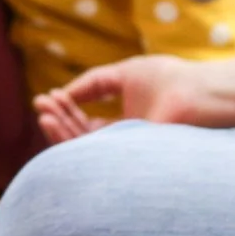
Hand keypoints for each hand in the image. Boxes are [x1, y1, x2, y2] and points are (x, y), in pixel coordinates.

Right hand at [34, 55, 210, 143]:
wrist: (195, 93)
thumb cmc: (167, 80)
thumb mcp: (122, 75)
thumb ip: (93, 83)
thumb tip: (63, 92)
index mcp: (125, 125)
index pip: (86, 125)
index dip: (67, 111)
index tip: (48, 97)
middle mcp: (123, 143)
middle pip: (80, 137)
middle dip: (59, 120)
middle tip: (39, 104)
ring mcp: (125, 153)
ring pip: (83, 149)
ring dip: (59, 130)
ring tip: (43, 112)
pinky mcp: (127, 160)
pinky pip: (92, 155)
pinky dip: (69, 140)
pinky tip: (53, 122)